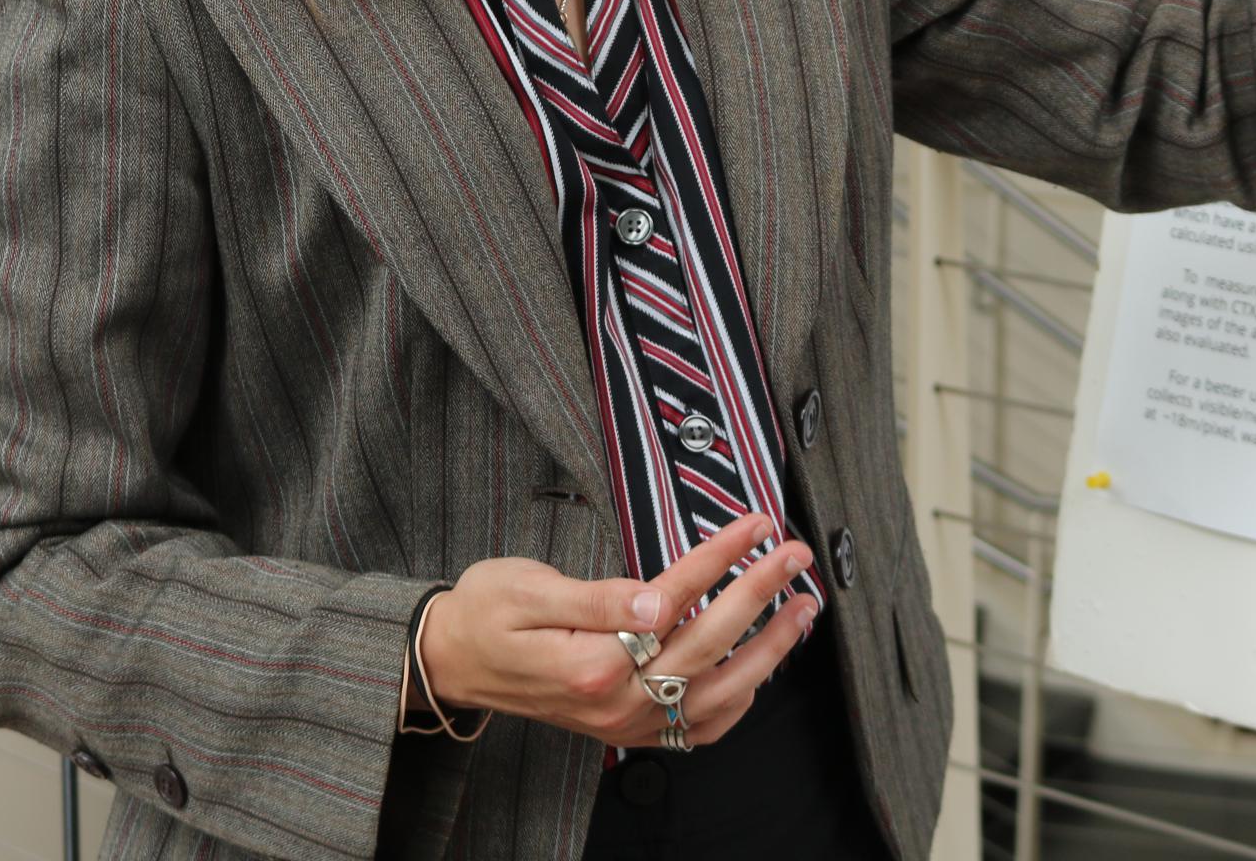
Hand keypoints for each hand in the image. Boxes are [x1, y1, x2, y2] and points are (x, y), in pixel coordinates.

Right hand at [418, 513, 817, 748]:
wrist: (453, 663)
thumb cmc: (484, 613)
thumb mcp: (526, 589)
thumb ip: (597, 597)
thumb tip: (659, 597)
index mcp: (590, 660)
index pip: (674, 598)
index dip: (721, 557)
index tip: (756, 524)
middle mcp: (615, 700)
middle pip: (707, 643)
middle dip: (760, 592)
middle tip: (794, 553)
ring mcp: (625, 722)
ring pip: (718, 694)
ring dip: (769, 651)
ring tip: (803, 609)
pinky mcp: (629, 731)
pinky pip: (699, 727)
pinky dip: (740, 700)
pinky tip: (761, 667)